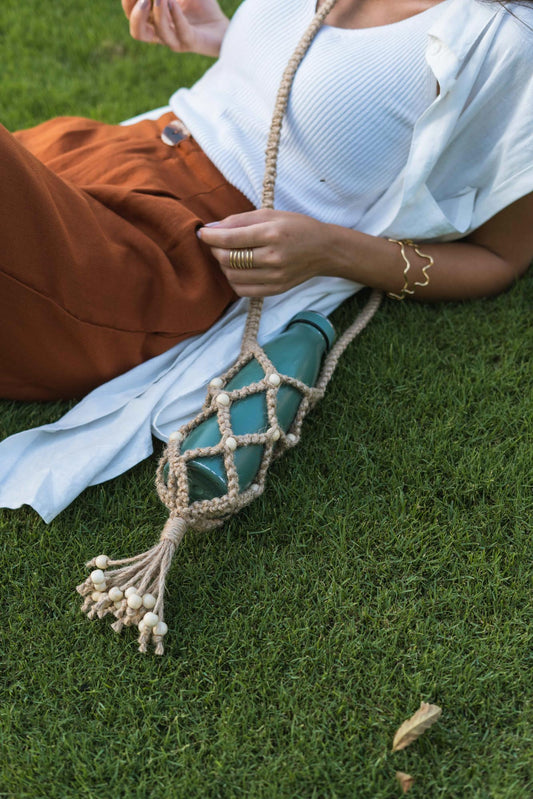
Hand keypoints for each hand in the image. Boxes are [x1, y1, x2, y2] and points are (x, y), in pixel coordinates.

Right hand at [123, 0, 228, 57]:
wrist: (224, 26)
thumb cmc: (202, 6)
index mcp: (153, 20)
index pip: (131, 12)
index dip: (128, 1)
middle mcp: (161, 33)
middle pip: (137, 30)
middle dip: (135, 11)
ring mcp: (176, 40)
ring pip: (158, 32)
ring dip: (157, 12)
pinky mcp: (191, 43)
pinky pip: (181, 31)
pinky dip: (175, 15)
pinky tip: (173, 1)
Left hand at [198, 210, 334, 296]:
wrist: (324, 250)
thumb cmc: (297, 227)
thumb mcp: (270, 214)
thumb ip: (239, 220)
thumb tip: (211, 227)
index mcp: (271, 234)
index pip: (230, 238)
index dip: (210, 236)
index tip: (202, 233)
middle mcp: (273, 257)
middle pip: (228, 259)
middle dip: (215, 250)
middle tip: (216, 243)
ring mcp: (275, 276)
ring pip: (233, 276)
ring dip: (223, 266)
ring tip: (228, 255)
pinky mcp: (276, 289)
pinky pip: (243, 291)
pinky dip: (234, 280)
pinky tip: (238, 270)